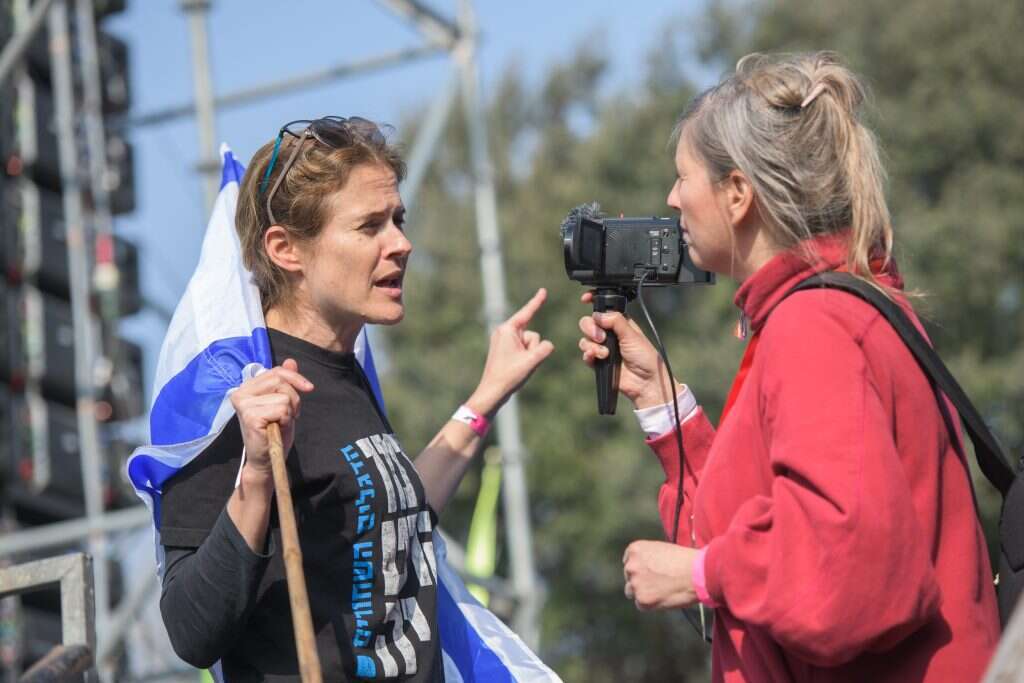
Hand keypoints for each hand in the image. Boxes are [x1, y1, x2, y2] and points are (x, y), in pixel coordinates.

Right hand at [229, 358, 313, 478]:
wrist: (266, 460)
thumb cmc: (274, 432)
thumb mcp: (283, 403)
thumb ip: (285, 382)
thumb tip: (290, 360)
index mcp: (247, 387)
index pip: (276, 371)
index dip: (296, 378)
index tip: (309, 388)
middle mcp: (240, 392)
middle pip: (280, 380)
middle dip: (294, 398)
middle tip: (289, 415)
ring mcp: (243, 404)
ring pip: (284, 395)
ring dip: (290, 411)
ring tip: (280, 423)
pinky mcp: (250, 415)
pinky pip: (282, 408)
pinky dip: (286, 419)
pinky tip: (276, 428)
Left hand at [468, 288, 554, 415]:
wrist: (492, 391)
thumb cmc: (509, 375)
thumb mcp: (532, 360)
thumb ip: (545, 348)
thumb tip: (547, 345)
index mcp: (507, 330)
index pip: (526, 312)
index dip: (537, 301)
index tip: (543, 290)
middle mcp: (504, 332)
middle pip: (532, 335)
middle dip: (534, 349)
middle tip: (521, 364)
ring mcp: (504, 341)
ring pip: (529, 344)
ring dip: (530, 356)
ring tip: (518, 368)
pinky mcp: (505, 350)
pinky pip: (523, 350)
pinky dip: (525, 359)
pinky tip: (517, 369)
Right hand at [577, 292, 680, 408]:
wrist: (645, 381)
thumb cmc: (645, 357)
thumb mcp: (632, 335)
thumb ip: (615, 321)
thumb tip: (598, 315)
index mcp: (619, 323)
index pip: (602, 309)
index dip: (592, 302)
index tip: (585, 300)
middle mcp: (609, 334)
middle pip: (588, 323)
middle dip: (591, 328)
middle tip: (602, 337)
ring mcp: (603, 348)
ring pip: (585, 339)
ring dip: (592, 345)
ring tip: (604, 353)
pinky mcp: (598, 362)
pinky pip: (586, 355)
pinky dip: (588, 355)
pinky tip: (597, 357)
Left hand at [623, 540, 699, 610]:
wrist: (697, 573)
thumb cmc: (685, 560)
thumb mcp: (661, 549)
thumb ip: (648, 557)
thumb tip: (644, 568)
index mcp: (635, 550)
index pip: (629, 561)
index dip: (640, 568)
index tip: (649, 572)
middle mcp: (631, 566)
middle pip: (629, 576)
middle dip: (640, 580)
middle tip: (657, 583)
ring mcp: (635, 583)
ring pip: (632, 591)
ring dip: (643, 592)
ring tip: (661, 591)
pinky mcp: (642, 600)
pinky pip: (641, 605)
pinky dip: (651, 604)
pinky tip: (664, 598)